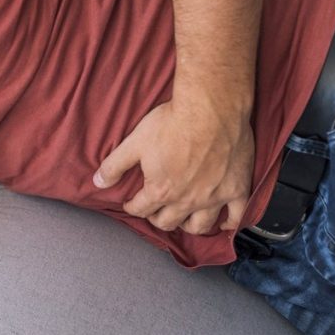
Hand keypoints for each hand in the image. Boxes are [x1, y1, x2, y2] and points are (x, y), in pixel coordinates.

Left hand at [92, 99, 253, 233]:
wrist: (211, 108)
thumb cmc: (173, 122)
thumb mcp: (134, 142)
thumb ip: (114, 165)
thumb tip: (98, 182)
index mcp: (161, 190)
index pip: (141, 209)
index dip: (132, 206)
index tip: (132, 204)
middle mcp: (187, 200)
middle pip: (168, 222)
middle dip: (157, 218)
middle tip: (155, 211)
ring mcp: (214, 197)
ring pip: (200, 226)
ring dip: (188, 226)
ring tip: (183, 219)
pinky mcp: (237, 189)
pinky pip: (236, 216)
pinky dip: (230, 224)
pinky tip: (224, 223)